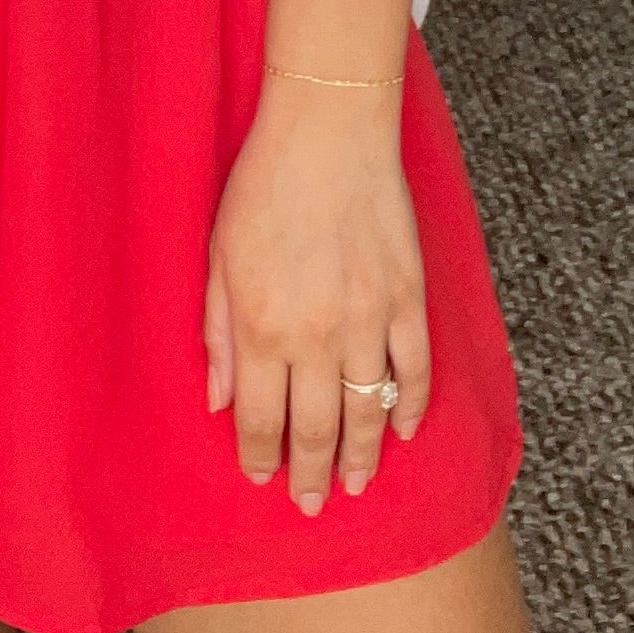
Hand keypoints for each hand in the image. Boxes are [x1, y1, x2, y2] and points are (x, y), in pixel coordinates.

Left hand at [204, 75, 430, 515]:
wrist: (328, 129)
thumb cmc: (262, 184)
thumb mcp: (217, 255)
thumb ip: (219, 332)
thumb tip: (219, 400)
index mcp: (262, 326)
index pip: (261, 418)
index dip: (261, 457)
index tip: (263, 479)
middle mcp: (317, 335)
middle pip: (317, 428)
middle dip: (312, 473)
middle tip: (313, 503)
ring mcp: (369, 319)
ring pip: (370, 411)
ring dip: (364, 457)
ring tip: (357, 486)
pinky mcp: (408, 297)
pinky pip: (416, 369)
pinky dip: (414, 407)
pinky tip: (405, 432)